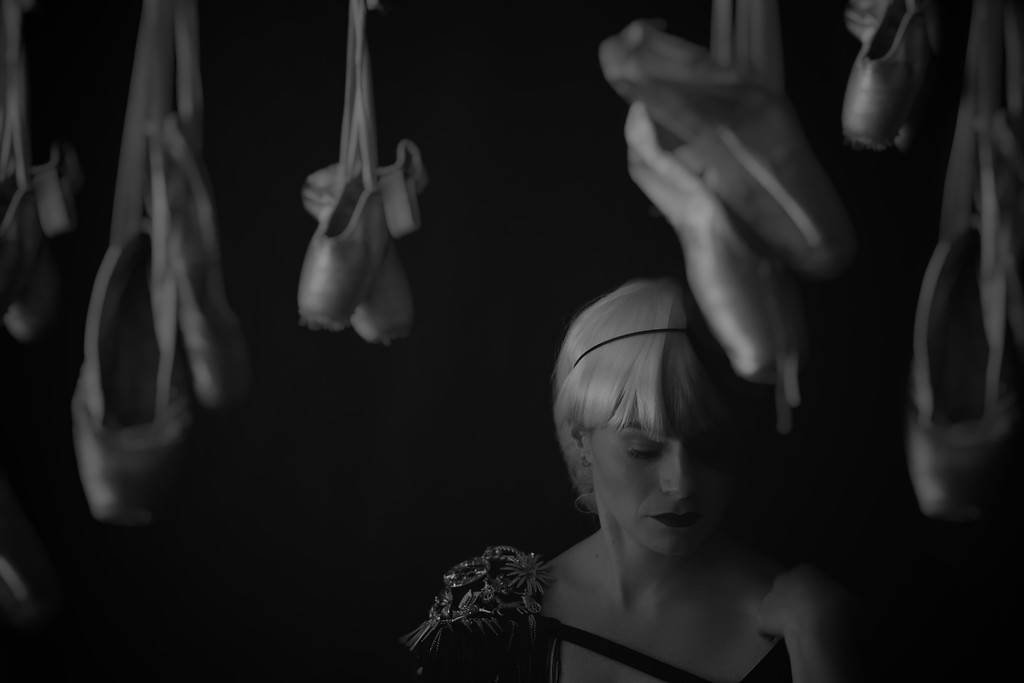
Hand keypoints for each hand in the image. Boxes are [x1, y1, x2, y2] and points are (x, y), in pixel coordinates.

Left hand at [756, 564, 864, 682]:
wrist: (821, 624)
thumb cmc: (841, 611)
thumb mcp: (854, 602)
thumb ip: (846, 602)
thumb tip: (849, 612)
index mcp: (807, 571)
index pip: (804, 582)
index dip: (811, 598)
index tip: (818, 611)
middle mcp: (784, 580)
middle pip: (785, 592)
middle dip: (792, 605)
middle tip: (806, 622)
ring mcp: (770, 597)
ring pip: (773, 608)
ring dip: (781, 619)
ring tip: (796, 633)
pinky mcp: (761, 616)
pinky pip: (763, 627)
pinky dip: (769, 634)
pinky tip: (781, 641)